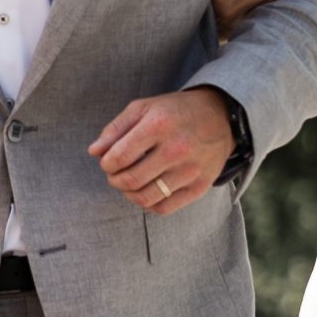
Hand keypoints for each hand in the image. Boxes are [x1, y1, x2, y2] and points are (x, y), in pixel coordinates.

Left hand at [89, 87, 233, 213]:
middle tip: (116, 174)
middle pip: (130, 181)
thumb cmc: (175, 111)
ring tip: (130, 183)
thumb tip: (94, 152)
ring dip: (129, 194)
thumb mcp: (143, 108)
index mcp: (158, 125)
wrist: (221, 117)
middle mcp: (176, 149)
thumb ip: (115, 129)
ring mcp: (190, 170)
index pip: (118, 157)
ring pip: (145, 198)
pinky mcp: (200, 187)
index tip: (109, 161)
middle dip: (115, 180)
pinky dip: (149, 204)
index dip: (106, 164)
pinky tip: (148, 191)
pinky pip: (164, 208)